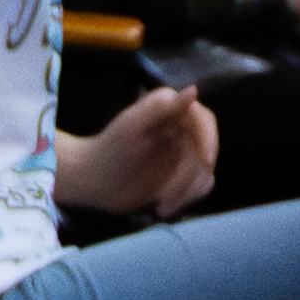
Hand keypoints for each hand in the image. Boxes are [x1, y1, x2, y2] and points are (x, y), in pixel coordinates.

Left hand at [55, 86, 217, 218]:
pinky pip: (199, 186)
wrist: (91, 181)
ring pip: (204, 172)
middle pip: (204, 153)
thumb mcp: (132, 126)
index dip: (209, 140)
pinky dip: (185, 199)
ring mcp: (184, 151)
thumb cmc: (106, 151)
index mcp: (171, 110)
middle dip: (187, 177)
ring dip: (185, 192)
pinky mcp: (182, 173)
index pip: (204, 121)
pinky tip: (162, 208)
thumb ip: (162, 108)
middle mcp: (182, 128)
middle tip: (162, 197)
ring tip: (160, 206)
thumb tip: (192, 91)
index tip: (207, 161)